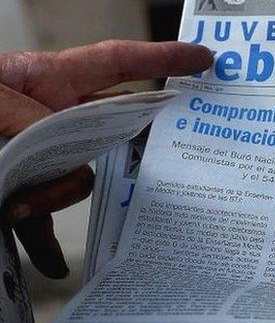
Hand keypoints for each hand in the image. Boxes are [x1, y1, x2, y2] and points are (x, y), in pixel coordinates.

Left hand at [0, 40, 212, 277]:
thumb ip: (32, 122)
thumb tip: (73, 167)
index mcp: (44, 77)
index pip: (118, 62)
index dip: (164, 58)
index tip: (206, 60)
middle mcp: (46, 112)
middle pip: (107, 126)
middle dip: (123, 146)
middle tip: (158, 156)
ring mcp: (31, 150)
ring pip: (74, 176)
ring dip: (54, 195)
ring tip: (17, 205)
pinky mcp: (12, 185)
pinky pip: (40, 213)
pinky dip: (43, 236)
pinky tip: (49, 263)